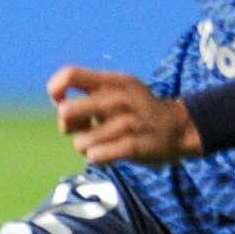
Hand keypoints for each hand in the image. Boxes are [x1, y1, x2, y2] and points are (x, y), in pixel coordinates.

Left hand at [49, 65, 200, 165]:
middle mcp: (117, 99)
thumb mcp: (120, 88)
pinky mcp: (132, 146)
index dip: (55, 89)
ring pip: (80, 143)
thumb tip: (59, 104)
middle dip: (67, 125)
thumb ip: (90, 90)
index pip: (69, 75)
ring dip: (87, 147)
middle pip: (66, 112)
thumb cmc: (138, 109)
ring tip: (105, 141)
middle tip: (83, 127)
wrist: (179, 128)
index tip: (61, 102)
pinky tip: (111, 152)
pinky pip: (95, 157)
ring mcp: (126, 123)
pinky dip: (98, 158)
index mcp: (112, 81)